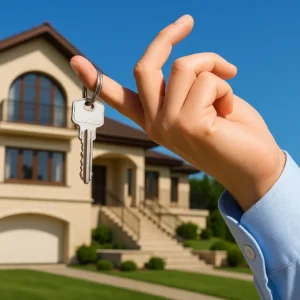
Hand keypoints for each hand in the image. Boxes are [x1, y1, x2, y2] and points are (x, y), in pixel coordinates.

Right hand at [70, 15, 285, 210]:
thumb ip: (188, 84)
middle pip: (145, 66)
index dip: (96, 78)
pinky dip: (226, 86)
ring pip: (183, 66)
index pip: (119, 97)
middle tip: (187, 22)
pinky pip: (208, 80)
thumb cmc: (235, 133)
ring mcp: (168, 126)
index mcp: (156, 119)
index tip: (74, 61)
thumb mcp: (206, 100)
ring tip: (229, 85)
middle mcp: (156, 124)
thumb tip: (186, 64)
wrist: (256, 167)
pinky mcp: (188, 125)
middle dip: (166, 37)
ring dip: (213, 66)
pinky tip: (229, 111)